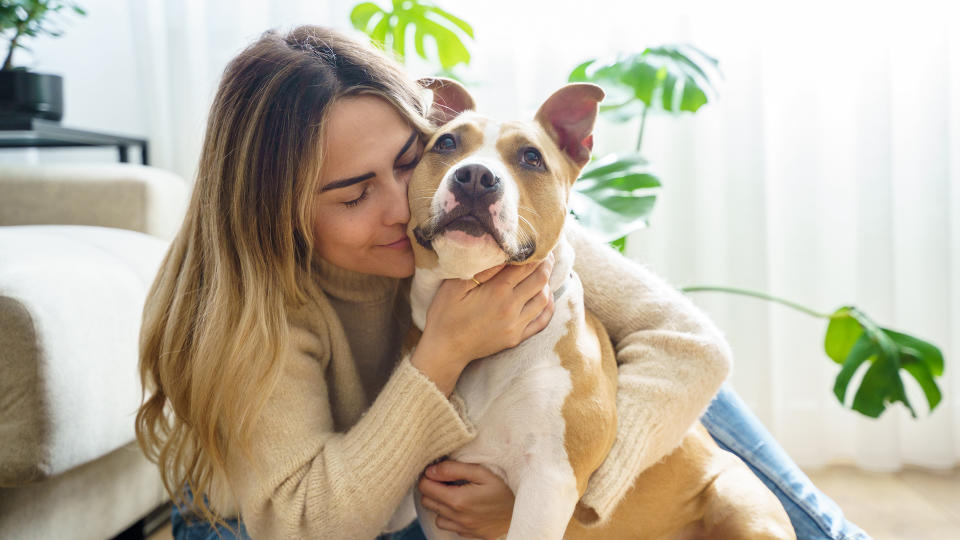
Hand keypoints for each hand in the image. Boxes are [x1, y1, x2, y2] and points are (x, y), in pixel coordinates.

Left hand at [418, 459, 513, 539]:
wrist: (523, 514)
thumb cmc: (505, 489)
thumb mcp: (482, 473)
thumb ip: (454, 469)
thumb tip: (431, 470)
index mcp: (457, 499)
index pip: (425, 487)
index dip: (428, 475)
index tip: (437, 469)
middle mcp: (456, 517)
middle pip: (426, 501)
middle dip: (431, 488)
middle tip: (444, 479)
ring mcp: (462, 527)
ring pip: (436, 516)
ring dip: (439, 503)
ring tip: (453, 492)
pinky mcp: (468, 534)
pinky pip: (449, 526)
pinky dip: (449, 516)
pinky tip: (462, 506)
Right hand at [420, 253, 555, 367]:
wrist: (444, 350)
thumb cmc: (445, 314)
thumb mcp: (455, 285)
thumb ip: (481, 268)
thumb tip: (503, 252)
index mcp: (497, 291)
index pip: (526, 266)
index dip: (536, 252)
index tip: (539, 243)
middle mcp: (511, 308)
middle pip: (540, 280)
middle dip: (545, 264)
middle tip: (546, 254)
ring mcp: (516, 325)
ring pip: (544, 299)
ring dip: (547, 283)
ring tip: (543, 272)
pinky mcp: (516, 338)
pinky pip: (542, 321)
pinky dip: (548, 306)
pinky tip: (545, 297)